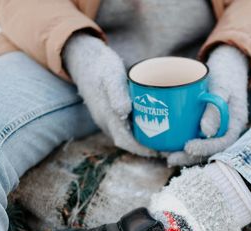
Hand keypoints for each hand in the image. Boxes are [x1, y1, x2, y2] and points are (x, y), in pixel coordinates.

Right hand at [63, 34, 156, 156]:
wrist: (84, 57)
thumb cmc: (101, 65)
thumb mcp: (111, 75)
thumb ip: (117, 93)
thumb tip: (124, 112)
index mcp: (107, 116)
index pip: (125, 141)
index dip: (142, 149)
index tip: (159, 151)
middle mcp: (106, 121)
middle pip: (127, 142)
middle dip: (146, 147)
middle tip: (167, 148)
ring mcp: (106, 118)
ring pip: (126, 135)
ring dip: (143, 140)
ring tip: (163, 140)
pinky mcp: (109, 112)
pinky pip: (125, 126)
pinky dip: (138, 129)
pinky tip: (151, 125)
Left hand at [167, 45, 248, 166]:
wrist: (226, 65)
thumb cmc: (225, 74)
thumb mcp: (222, 87)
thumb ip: (216, 108)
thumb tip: (206, 132)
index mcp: (235, 123)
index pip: (222, 143)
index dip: (205, 149)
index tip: (187, 148)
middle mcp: (226, 130)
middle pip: (209, 151)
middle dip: (190, 158)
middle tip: (170, 159)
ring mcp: (215, 129)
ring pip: (201, 147)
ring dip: (184, 155)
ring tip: (166, 156)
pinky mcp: (204, 125)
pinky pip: (195, 138)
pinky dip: (182, 143)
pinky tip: (167, 147)